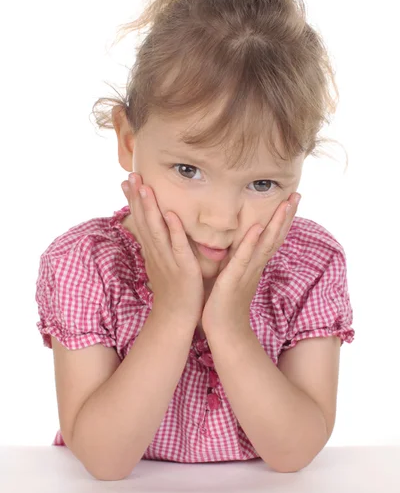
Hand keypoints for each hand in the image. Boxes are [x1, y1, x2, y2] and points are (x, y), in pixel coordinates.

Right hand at [121, 173, 204, 327]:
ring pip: (157, 230)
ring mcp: (167, 259)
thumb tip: (155, 227)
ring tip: (145, 188)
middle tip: (131, 175)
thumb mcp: (160, 263)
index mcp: (151, 249)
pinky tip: (171, 215)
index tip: (126, 180)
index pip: (139, 219)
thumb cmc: (172, 289)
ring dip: (150, 209)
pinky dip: (174, 231)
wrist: (176, 317)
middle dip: (137, 197)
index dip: (133, 199)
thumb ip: (158, 244)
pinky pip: (178, 247)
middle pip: (143, 220)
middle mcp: (156, 251)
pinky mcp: (183, 267)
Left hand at [201, 193, 300, 333]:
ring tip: (286, 204)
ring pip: (266, 243)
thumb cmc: (225, 303)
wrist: (224, 331)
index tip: (290, 199)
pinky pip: (244, 259)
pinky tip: (258, 228)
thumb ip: (236, 259)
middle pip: (275, 236)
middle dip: (286, 215)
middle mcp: (256, 266)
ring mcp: (247, 272)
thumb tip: (236, 243)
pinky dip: (251, 243)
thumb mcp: (232, 274)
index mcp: (255, 263)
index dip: (282, 219)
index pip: (272, 237)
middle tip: (297, 194)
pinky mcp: (233, 279)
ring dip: (276, 224)